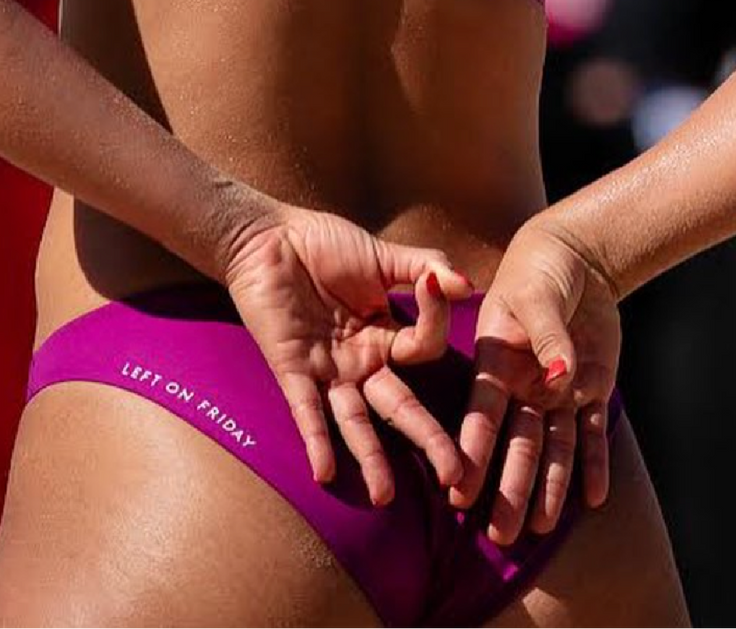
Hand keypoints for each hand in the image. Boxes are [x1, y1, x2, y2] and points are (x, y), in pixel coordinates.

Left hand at [218, 202, 474, 505]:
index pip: (424, 349)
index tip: (437, 287)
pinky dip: (315, 441)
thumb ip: (428, 267)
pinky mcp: (291, 370)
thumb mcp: (385, 255)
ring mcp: (328, 370)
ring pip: (354, 422)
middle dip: (428, 442)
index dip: (436, 321)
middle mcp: (361, 361)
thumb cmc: (325, 244)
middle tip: (455, 476)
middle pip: (399, 408)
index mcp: (387, 335)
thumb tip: (468, 286)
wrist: (266, 238)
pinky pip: (305, 412)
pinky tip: (323, 472)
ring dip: (370, 459)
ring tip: (385, 498)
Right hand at [456, 213, 622, 545]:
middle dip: (508, 488)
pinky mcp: (590, 389)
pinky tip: (593, 499)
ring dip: (549, 488)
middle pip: (516, 444)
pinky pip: (592, 433)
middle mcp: (523, 386)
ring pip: (554, 448)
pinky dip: (594, 465)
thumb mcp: (537, 295)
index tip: (457, 492)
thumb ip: (546, 336)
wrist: (577, 257)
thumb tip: (560, 379)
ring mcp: (557, 392)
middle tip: (499, 535)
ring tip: (540, 530)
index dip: (471, 453)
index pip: (481, 416)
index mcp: (496, 364)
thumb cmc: (541, 269)